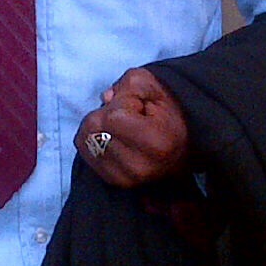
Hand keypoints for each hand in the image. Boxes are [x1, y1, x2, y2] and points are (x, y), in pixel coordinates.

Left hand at [75, 67, 190, 187]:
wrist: (181, 147)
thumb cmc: (168, 114)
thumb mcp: (155, 87)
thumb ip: (129, 85)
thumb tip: (106, 98)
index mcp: (155, 143)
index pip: (113, 117)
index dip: (120, 102)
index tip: (137, 106)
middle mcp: (138, 166)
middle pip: (94, 127)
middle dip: (106, 113)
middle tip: (129, 116)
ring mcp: (124, 177)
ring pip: (85, 138)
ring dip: (98, 126)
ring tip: (122, 128)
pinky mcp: (113, 180)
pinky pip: (84, 151)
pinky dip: (93, 139)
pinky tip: (113, 138)